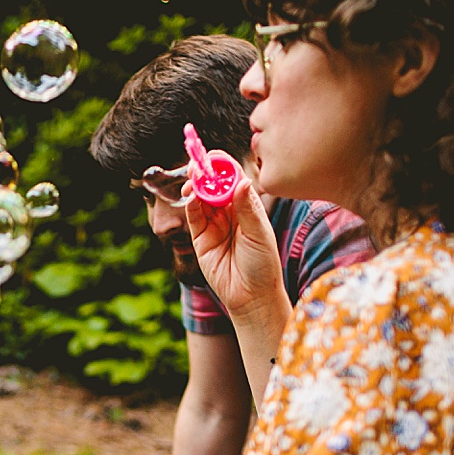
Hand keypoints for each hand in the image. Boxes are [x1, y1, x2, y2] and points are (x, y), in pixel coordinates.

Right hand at [185, 175, 286, 325]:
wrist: (251, 296)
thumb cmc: (263, 265)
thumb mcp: (259, 234)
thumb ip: (248, 208)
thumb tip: (241, 181)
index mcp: (248, 206)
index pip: (233, 178)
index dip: (223, 166)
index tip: (215, 158)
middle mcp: (230, 211)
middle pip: (214, 184)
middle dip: (205, 173)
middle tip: (199, 166)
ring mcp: (213, 224)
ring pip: (201, 198)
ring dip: (195, 187)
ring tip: (193, 181)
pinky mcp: (200, 238)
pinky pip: (193, 216)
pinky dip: (190, 205)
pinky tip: (191, 197)